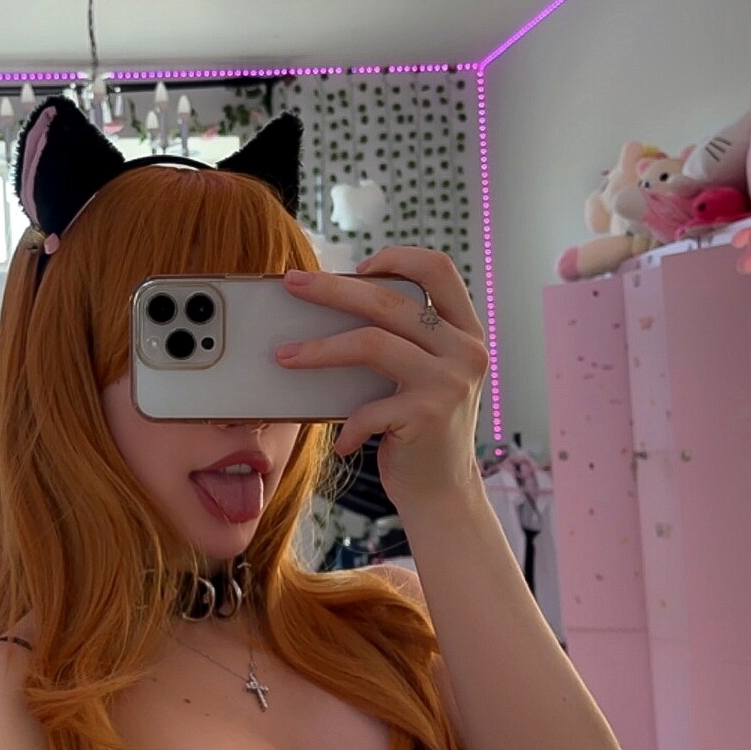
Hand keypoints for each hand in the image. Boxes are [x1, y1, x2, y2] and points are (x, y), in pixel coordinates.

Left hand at [275, 247, 489, 508]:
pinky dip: (348, 426)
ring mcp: (449, 381)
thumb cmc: (421, 428)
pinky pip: (368, 408)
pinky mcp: (428, 415)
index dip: (396, 257)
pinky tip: (342, 442)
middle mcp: (465, 349)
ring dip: (320, 349)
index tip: (357, 267)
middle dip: (333, 289)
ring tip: (285, 356)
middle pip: (389, 300)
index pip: (438, 268)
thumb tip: (332, 308)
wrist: (444, 492)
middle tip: (294, 285)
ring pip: (372, 342)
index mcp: (465, 330)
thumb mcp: (422, 375)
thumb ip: (401, 340)